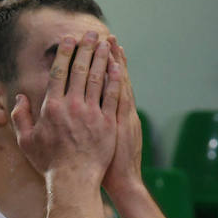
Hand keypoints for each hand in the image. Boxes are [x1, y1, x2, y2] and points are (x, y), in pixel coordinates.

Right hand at [8, 31, 116, 182]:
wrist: (73, 181)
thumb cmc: (48, 163)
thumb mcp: (26, 141)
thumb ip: (21, 117)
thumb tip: (20, 97)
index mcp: (52, 107)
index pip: (59, 72)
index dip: (64, 53)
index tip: (69, 40)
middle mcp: (72, 106)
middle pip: (80, 69)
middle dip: (85, 48)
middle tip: (90, 33)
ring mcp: (92, 113)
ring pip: (98, 78)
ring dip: (101, 58)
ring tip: (105, 43)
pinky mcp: (108, 122)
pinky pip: (112, 94)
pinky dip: (114, 78)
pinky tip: (117, 67)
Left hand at [101, 40, 144, 199]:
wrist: (122, 181)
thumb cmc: (112, 164)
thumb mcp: (113, 137)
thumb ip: (106, 119)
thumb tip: (96, 103)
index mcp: (116, 113)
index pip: (111, 83)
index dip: (109, 65)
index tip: (106, 47)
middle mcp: (119, 111)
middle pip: (113, 77)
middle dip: (109, 57)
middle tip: (106, 36)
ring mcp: (119, 116)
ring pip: (117, 83)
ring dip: (114, 62)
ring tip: (111, 42)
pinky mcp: (117, 123)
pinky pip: (117, 97)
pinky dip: (118, 81)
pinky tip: (115, 65)